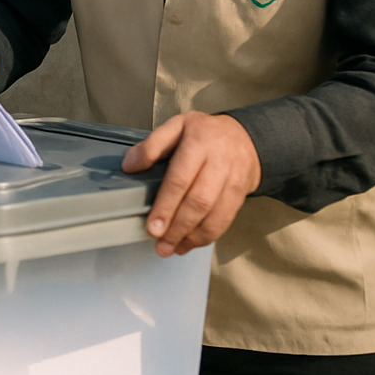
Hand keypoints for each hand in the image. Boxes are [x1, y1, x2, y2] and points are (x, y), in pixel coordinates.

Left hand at [121, 112, 262, 256]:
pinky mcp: (241, 195)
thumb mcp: (176, 126)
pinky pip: (225, 220)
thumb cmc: (204, 134)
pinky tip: (189, 244)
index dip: (166, 205)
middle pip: (198, 201)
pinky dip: (206, 236)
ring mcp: (233, 180)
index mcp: (198, 142)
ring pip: (214, 215)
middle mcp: (219, 162)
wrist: (246, 138)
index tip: (153, 227)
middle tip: (160, 244)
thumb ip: (152, 145)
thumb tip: (129, 166)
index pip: (180, 179)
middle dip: (178, 227)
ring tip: (172, 248)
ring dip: (192, 237)